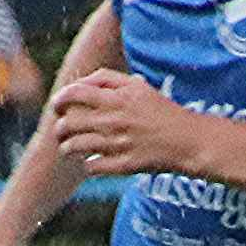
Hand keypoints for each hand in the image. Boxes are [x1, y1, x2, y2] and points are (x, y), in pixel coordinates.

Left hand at [49, 69, 205, 176]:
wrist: (187, 140)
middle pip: (69, 123)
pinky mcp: (123, 165)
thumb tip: (82, 83)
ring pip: (75, 147)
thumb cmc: (162, 111)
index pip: (74, 93)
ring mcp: (118, 144)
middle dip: (59, 127)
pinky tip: (91, 161)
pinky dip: (87, 164)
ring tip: (69, 148)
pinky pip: (91, 167)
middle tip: (61, 130)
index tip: (57, 105)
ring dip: (67, 148)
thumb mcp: (138, 85)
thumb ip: (108, 79)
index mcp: (116, 98)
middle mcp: (114, 120)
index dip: (60, 99)